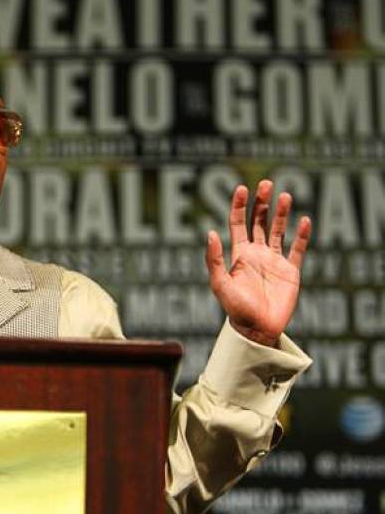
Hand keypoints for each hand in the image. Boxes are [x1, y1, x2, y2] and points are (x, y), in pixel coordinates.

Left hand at [205, 180, 311, 346]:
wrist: (257, 329)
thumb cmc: (235, 309)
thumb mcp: (220, 283)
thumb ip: (215, 259)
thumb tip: (209, 233)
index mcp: (239, 254)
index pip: (238, 223)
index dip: (239, 206)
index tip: (241, 188)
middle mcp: (257, 253)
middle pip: (259, 221)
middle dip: (261, 203)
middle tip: (265, 184)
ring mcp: (275, 261)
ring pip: (279, 230)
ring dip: (281, 213)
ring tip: (285, 195)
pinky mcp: (291, 271)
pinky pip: (298, 249)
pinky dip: (302, 235)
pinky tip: (305, 220)